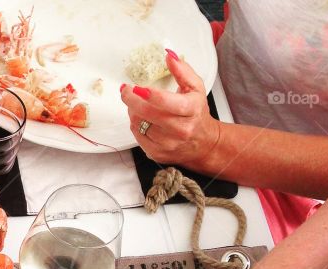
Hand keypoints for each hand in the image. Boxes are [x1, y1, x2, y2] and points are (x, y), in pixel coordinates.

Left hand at [120, 53, 221, 167]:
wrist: (202, 143)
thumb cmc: (197, 113)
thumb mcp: (196, 88)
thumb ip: (183, 71)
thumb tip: (169, 56)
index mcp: (191, 110)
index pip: (167, 103)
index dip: (149, 95)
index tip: (137, 87)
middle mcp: (180, 129)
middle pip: (148, 114)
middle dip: (132, 100)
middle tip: (125, 90)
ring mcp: (167, 143)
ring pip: (140, 125)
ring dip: (133, 111)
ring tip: (135, 102)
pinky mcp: (156, 153)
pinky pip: (137, 136)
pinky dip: (135, 124)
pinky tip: (139, 116)